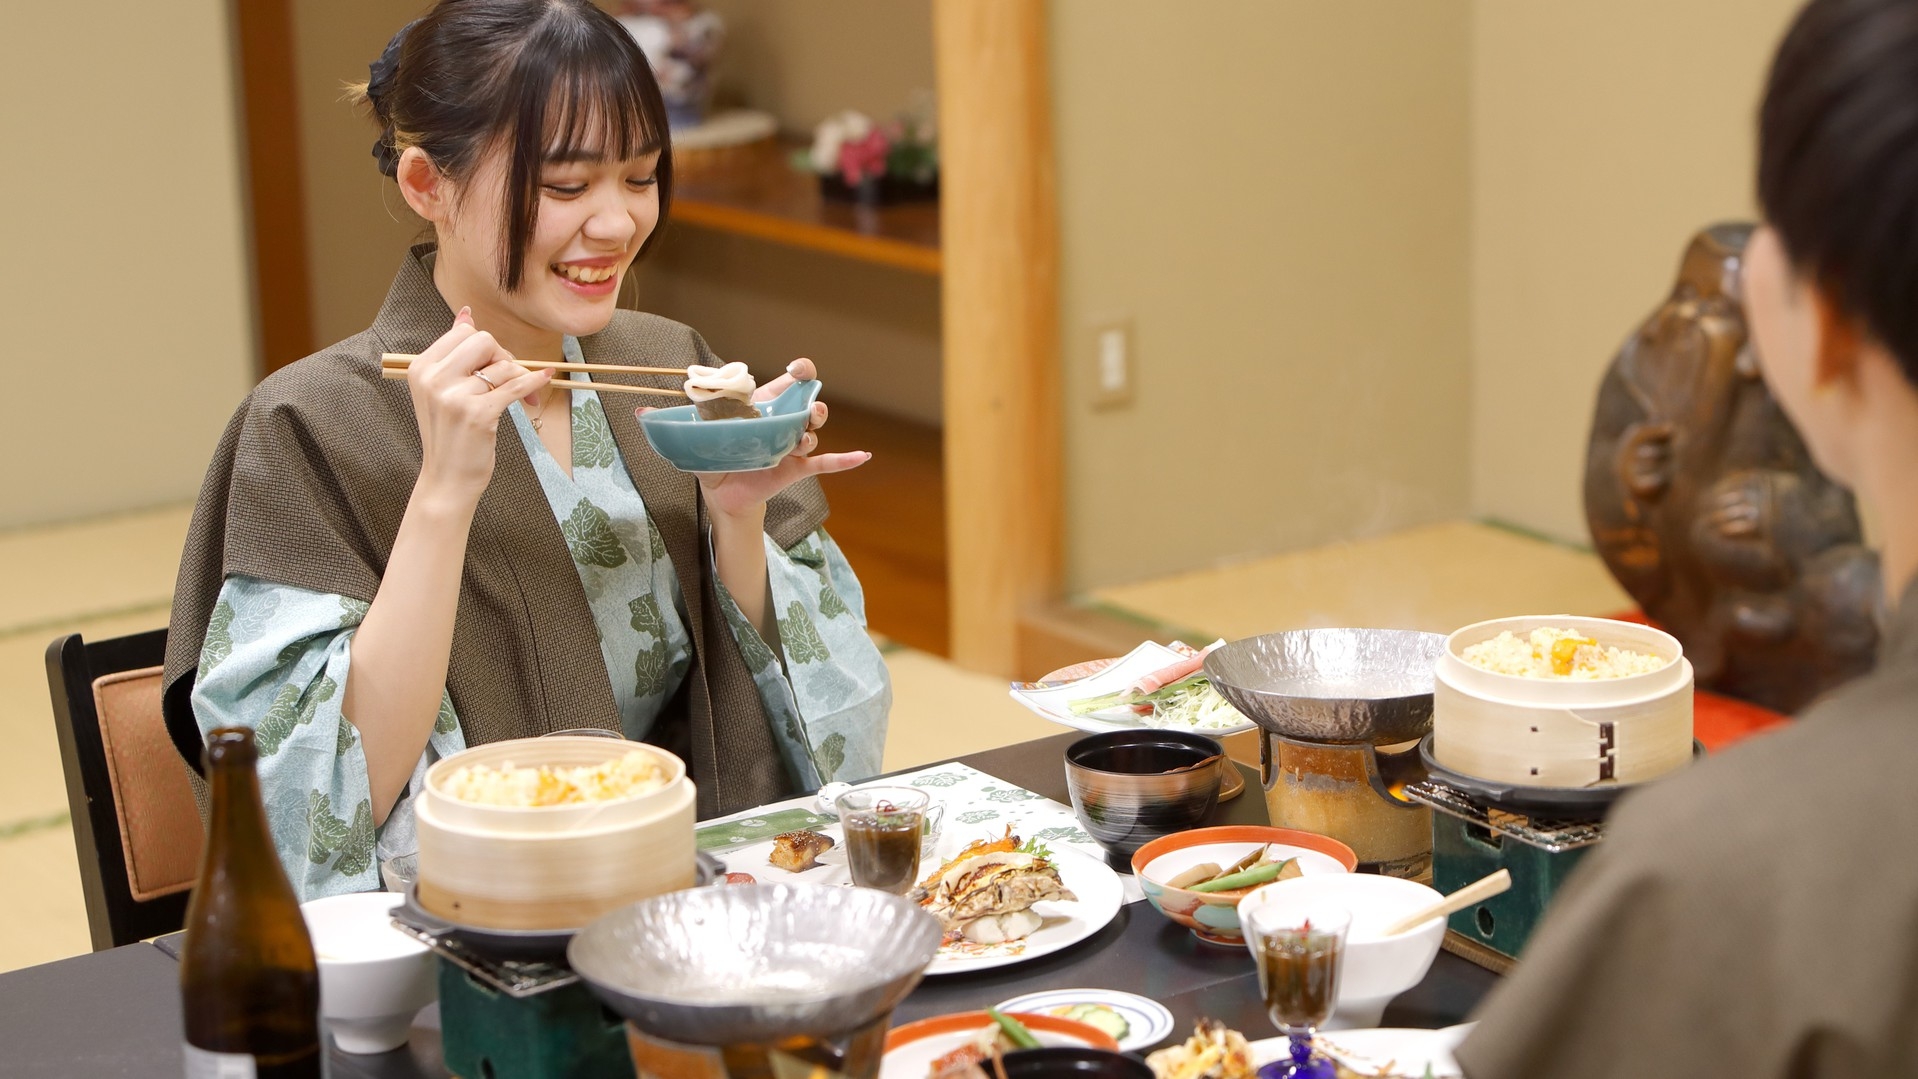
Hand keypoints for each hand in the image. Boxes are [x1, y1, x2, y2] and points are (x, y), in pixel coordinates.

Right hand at [406, 307, 552, 504]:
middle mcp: (433, 379)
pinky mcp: (478, 414)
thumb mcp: (441, 390)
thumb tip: (466, 313)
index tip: (493, 366)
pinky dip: (532, 383)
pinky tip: (543, 381)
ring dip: (520, 378)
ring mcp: (454, 397)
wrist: (447, 479)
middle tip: (509, 380)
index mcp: (421, 368)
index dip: (486, 347)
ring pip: (503, 365)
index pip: (464, 333)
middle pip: (484, 341)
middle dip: (504, 357)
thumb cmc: (450, 434)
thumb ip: (453, 353)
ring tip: (525, 398)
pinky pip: (514, 386)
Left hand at [638, 357, 869, 518]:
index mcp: (759, 409)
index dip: (796, 374)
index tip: (802, 367)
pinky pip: (826, 464)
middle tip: (809, 404)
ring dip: (813, 432)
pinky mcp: (797, 469)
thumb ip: (670, 424)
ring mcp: (791, 445)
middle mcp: (780, 423)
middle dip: (812, 402)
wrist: (723, 495)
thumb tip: (636, 413)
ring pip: (811, 432)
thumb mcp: (692, 439)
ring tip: (806, 434)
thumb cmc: (711, 458)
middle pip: (805, 406)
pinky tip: (862, 456)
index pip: (782, 385)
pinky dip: (845, 460)